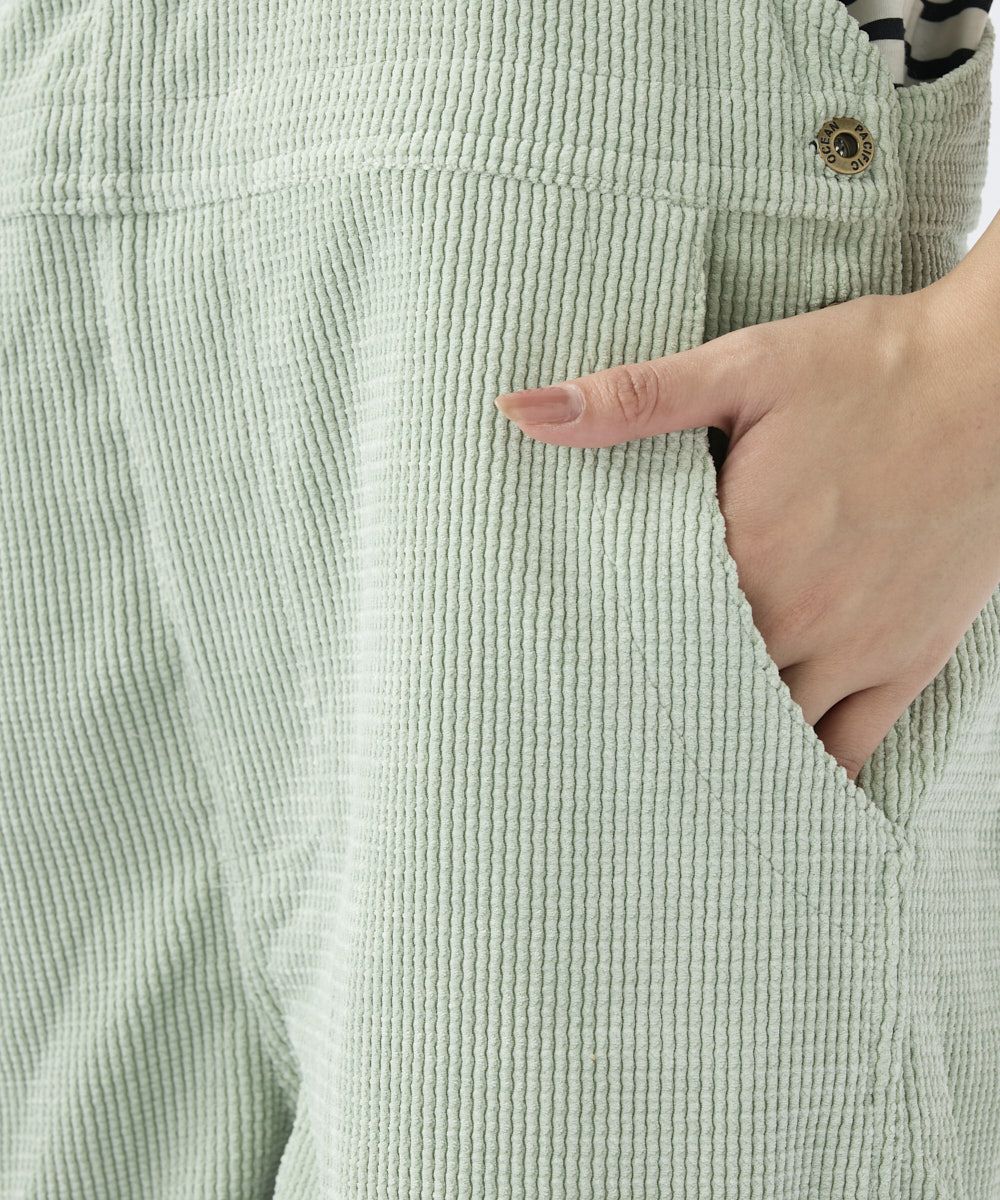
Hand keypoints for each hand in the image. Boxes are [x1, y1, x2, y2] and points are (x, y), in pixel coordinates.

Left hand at [494, 279, 999, 780]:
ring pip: (771, 735)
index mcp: (741, 554)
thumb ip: (631, 399)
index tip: (567, 684)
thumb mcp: (744, 366)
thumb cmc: (871, 366)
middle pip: (702, 696)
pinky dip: (813, 775)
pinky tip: (778, 795)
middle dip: (657, 715)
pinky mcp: (910, 659)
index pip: (645, 636)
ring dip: (723, 751)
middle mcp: (795, 617)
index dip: (603, 663)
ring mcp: (857, 649)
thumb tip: (519, 409)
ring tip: (675, 778)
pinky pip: (856, 746)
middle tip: (608, 741)